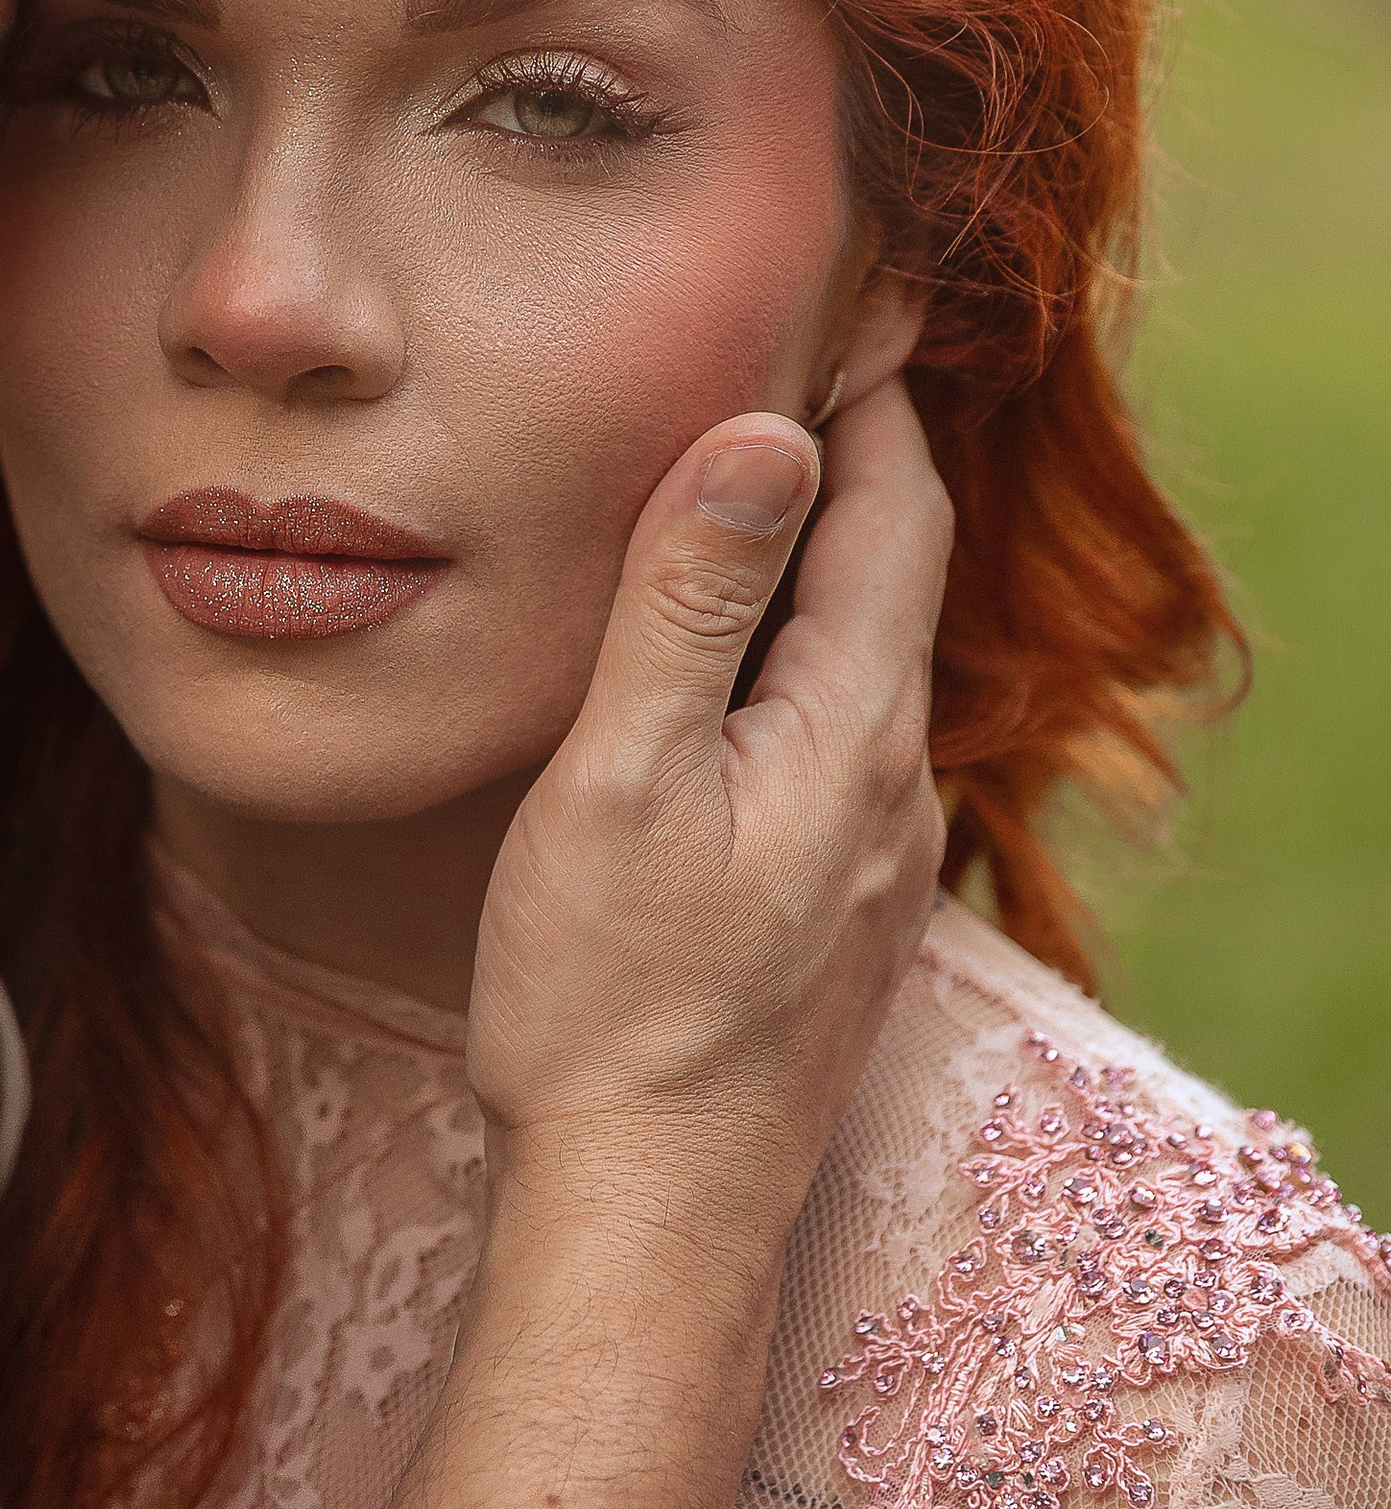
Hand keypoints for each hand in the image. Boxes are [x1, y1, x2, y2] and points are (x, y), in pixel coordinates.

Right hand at [466, 379, 950, 1257]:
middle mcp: (895, 788)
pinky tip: (730, 676)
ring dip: (822, 565)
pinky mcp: (834, 918)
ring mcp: (874, 862)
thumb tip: (765, 431)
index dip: (871, 394)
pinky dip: (799, 661)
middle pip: (896, 578)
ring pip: (865, 664)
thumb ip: (692, 600)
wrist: (650, 1211)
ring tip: (751, 489)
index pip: (897, 509)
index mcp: (856, 728)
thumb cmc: (611, 1000)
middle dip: (851, 462)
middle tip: (791, 358)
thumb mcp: (626, 772)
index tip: (841, 297)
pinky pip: (837, 741)